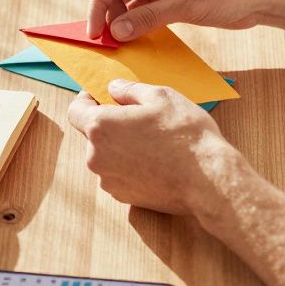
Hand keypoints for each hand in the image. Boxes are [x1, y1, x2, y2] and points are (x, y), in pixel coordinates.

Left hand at [66, 79, 241, 215]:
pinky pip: (119, 174)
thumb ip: (129, 89)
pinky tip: (156, 161)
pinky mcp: (123, 197)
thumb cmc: (186, 135)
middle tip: (140, 117)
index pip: (75, 110)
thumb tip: (113, 88)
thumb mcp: (161, 96)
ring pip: (107, 155)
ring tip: (153, 141)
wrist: (209, 180)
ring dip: (121, 146)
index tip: (102, 96)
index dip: (87, 100)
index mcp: (101, 127)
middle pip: (93, 134)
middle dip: (111, 124)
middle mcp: (96, 156)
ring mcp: (108, 180)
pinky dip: (130, 166)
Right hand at [87, 0, 273, 41]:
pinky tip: (133, 39)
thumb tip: (115, 31)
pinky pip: (143, 9)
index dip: (98, 3)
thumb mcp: (185, 6)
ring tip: (117, 43)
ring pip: (128, 0)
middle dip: (107, 13)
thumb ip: (148, 18)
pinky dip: (136, 23)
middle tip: (103, 41)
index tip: (94, 30)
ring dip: (120, 20)